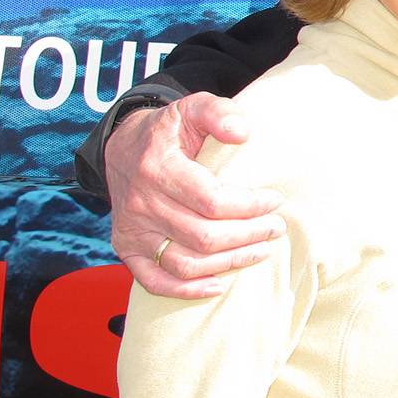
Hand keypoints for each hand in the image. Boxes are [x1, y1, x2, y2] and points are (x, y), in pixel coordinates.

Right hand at [106, 94, 284, 298]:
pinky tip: (219, 285)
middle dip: (249, 234)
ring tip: (261, 249)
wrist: (121, 148)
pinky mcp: (127, 248)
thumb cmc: (168, 131)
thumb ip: (218, 113)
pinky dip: (187, 290)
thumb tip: (244, 132)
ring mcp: (132, 230)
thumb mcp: (191, 108)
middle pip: (204, 235)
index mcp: (158, 168)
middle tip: (276, 227)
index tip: (275, 200)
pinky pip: (155, 280)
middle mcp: (142, 203)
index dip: (249, 206)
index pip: (212, 200)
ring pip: (185, 262)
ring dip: (229, 261)